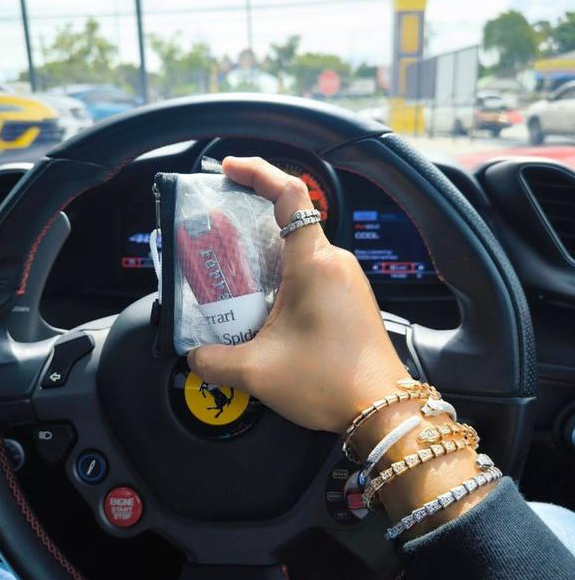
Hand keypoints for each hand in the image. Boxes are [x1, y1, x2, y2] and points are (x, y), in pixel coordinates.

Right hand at [187, 156, 409, 436]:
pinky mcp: (350, 299)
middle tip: (215, 241)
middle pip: (288, 223)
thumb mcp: (258, 373)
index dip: (257, 172)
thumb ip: (213, 361)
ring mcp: (347, 280)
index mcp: (314, 264)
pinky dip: (283, 279)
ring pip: (299, 251)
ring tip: (233, 284)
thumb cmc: (330, 383)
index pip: (289, 194)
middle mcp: (335, 263)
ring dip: (264, 260)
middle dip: (247, 226)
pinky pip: (311, 274)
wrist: (384, 410)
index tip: (229, 169)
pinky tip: (263, 309)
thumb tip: (195, 355)